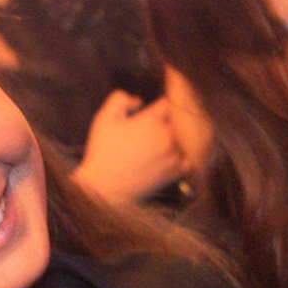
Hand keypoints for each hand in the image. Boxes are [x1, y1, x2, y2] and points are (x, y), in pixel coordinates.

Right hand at [73, 91, 187, 206]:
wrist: (106, 188)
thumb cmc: (103, 152)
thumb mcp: (104, 119)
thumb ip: (120, 100)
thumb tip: (138, 101)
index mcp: (151, 121)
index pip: (166, 104)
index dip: (158, 106)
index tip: (149, 112)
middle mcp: (166, 136)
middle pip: (173, 123)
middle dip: (162, 124)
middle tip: (145, 133)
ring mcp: (172, 155)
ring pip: (179, 141)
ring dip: (171, 141)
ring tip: (153, 148)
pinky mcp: (173, 173)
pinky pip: (184, 161)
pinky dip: (178, 159)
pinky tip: (166, 160)